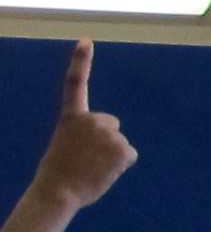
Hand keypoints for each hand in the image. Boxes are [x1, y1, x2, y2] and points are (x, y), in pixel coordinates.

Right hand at [29, 41, 134, 211]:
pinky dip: (122, 165)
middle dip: (106, 140)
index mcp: (71, 117)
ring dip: (112, 155)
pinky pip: (130, 155)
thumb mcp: (67, 144)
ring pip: (121, 144)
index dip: (81, 61)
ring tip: (93, 166)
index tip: (86, 41)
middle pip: (112, 125)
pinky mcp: (122, 149)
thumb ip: (85, 135)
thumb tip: (105, 144)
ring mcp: (108, 133)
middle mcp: (91, 120)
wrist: (59, 190)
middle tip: (87, 157)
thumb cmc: (60, 172)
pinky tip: (105, 171)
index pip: (75, 83)